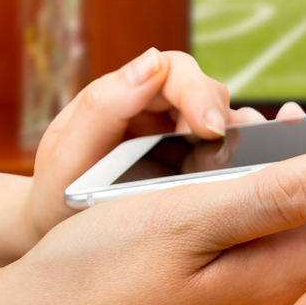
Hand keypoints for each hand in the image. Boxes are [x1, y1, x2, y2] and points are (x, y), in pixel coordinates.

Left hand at [29, 49, 264, 239]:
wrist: (59, 242)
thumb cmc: (60, 194)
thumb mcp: (67, 154)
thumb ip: (103, 105)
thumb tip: (152, 62)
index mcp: (126, 93)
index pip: (174, 71)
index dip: (198, 94)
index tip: (209, 128)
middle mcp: (161, 108)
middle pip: (209, 92)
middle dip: (221, 118)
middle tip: (221, 156)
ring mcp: (184, 136)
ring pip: (229, 119)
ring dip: (238, 139)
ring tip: (233, 169)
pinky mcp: (201, 163)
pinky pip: (234, 150)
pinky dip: (246, 158)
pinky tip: (246, 179)